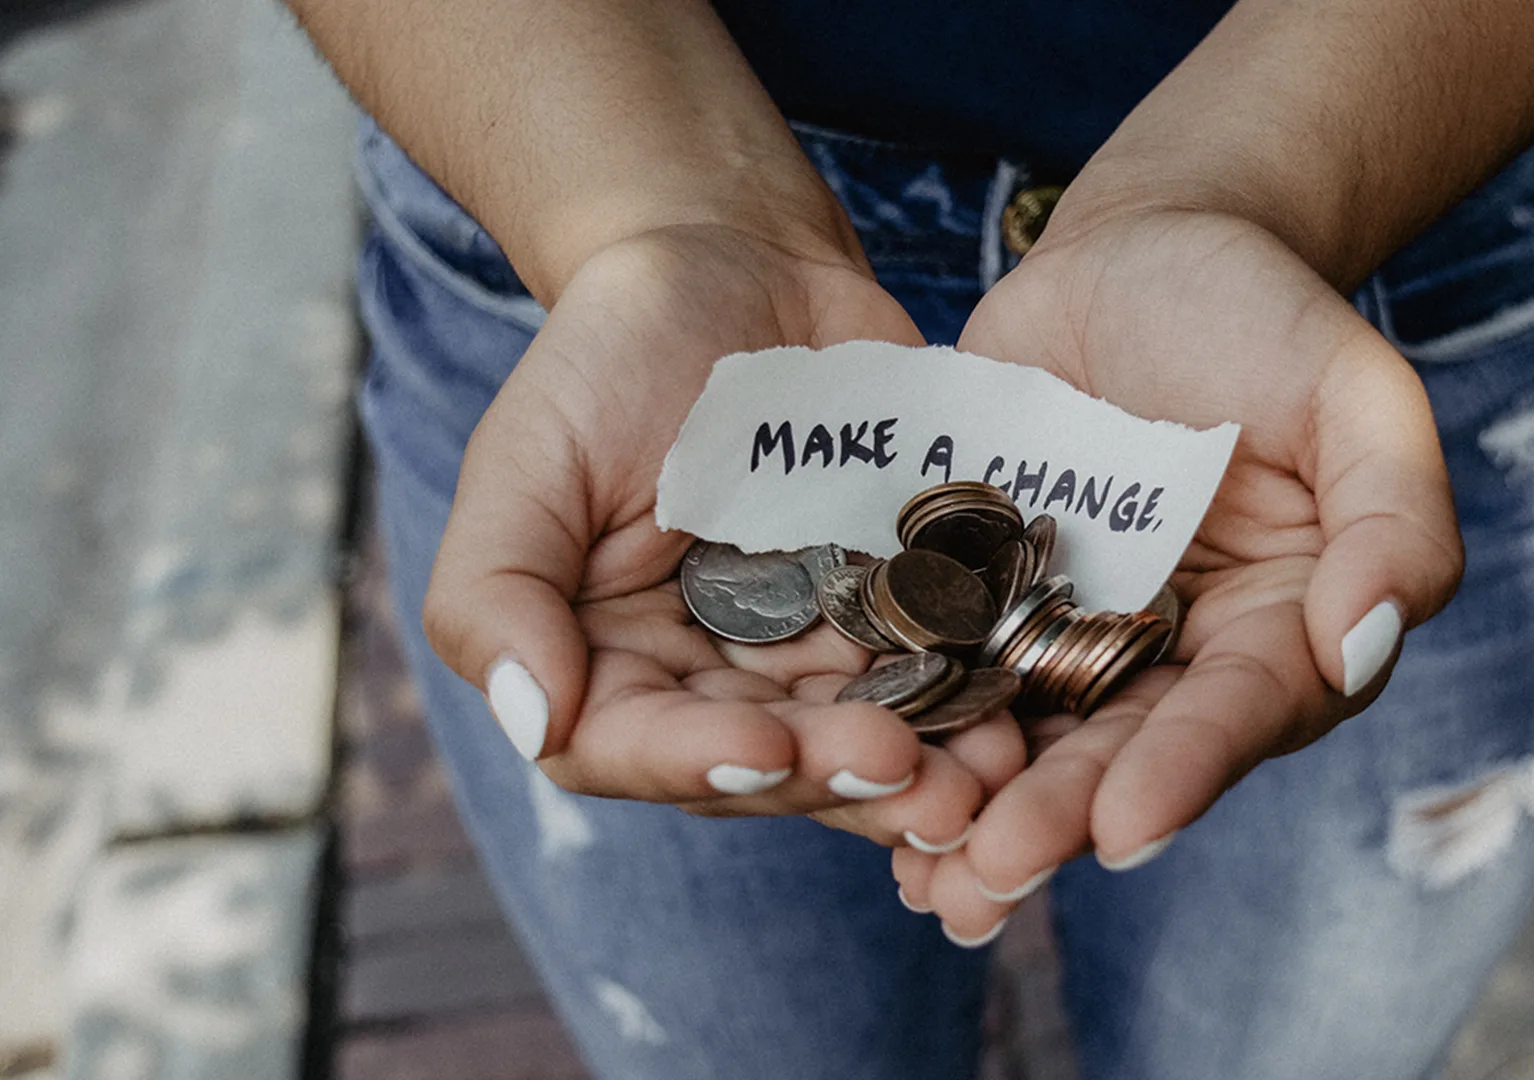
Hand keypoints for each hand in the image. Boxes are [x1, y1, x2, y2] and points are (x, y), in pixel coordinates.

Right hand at [422, 225, 1026, 846]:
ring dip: (926, 770)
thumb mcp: (527, 456)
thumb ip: (496, 591)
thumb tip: (533, 720)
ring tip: (986, 775)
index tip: (767, 748)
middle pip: (768, 765)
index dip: (699, 762)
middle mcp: (711, 680)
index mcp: (608, 663)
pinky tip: (1022, 711)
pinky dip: (977, 700)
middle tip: (908, 772)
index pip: (634, 747)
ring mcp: (812, 652)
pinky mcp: (898, 611)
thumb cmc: (611, 354)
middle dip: (836, 777)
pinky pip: (939, 671)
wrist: (738, 263)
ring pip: (863, 739)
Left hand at [895, 209, 1463, 937]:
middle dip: (1059, 816)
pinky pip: (945, 669)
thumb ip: (1394, 518)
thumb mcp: (1356, 393)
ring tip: (924, 876)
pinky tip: (858, 784)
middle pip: (1122, 750)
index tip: (1126, 827)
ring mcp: (1072, 631)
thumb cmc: (1265, 314)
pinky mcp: (983, 597)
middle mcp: (1176, 656)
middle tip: (993, 872)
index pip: (1240, 712)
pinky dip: (910, 726)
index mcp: (1280, 629)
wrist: (1141, 249)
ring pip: (1027, 737)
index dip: (1186, 770)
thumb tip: (1364, 645)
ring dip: (976, 809)